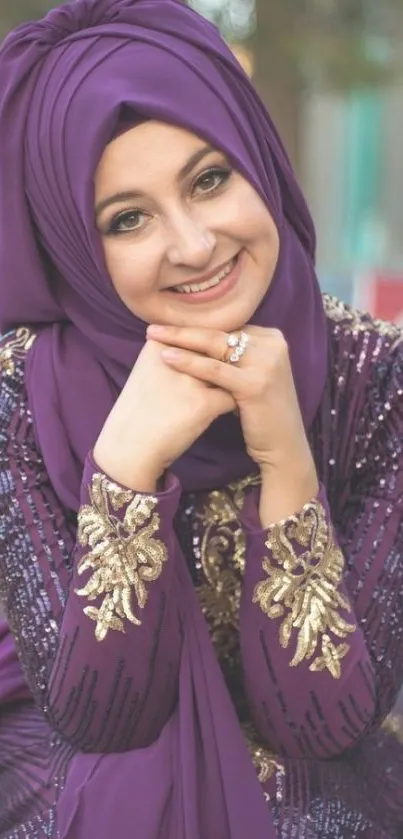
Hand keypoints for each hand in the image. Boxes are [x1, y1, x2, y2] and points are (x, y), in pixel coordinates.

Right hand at [94, 338, 234, 491]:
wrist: (129, 446)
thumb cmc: (139, 411)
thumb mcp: (148, 373)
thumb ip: (173, 357)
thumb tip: (205, 352)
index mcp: (159, 344)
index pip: (198, 337)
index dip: (209, 352)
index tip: (210, 366)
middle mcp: (176, 356)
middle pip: (215, 351)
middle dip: (226, 363)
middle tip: (227, 380)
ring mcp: (191, 379)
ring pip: (227, 372)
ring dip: (233, 383)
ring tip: (234, 393)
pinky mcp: (204, 403)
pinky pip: (232, 398)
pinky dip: (235, 406)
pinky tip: (230, 413)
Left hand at [148, 324, 317, 521]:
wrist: (283, 446)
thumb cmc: (261, 413)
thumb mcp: (252, 376)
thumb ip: (236, 358)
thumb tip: (199, 340)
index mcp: (272, 339)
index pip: (226, 327)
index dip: (196, 327)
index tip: (168, 326)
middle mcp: (273, 345)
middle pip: (220, 333)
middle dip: (184, 329)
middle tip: (154, 325)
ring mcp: (267, 363)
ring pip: (215, 346)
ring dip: (181, 340)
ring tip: (153, 336)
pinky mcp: (256, 383)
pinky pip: (214, 369)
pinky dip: (188, 362)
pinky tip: (166, 357)